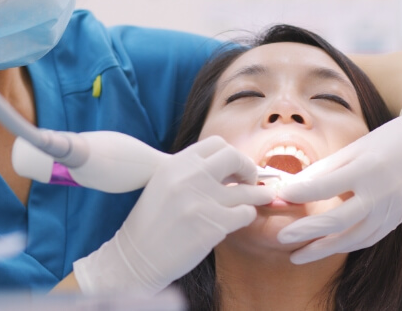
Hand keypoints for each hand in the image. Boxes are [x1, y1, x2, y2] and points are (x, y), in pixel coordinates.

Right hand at [73, 136, 274, 294]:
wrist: (135, 258)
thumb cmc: (150, 223)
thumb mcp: (163, 185)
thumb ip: (190, 173)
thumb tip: (228, 170)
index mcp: (176, 164)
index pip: (216, 144)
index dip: (232, 154)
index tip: (236, 167)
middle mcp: (189, 177)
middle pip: (234, 158)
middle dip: (248, 168)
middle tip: (252, 179)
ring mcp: (203, 200)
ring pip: (246, 190)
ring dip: (259, 194)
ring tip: (265, 196)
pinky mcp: (214, 225)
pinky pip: (245, 213)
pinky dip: (248, 215)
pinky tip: (242, 218)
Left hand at [276, 92, 401, 263]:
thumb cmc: (385, 142)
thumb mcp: (352, 150)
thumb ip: (322, 171)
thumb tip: (291, 187)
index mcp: (366, 169)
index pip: (326, 186)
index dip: (300, 192)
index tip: (280, 195)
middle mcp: (380, 194)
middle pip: (338, 220)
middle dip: (307, 231)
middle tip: (282, 238)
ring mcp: (390, 211)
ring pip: (352, 238)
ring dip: (322, 249)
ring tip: (297, 255)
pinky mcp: (395, 221)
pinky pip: (366, 239)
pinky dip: (343, 245)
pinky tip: (324, 248)